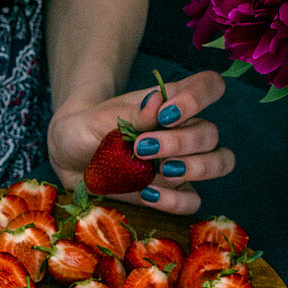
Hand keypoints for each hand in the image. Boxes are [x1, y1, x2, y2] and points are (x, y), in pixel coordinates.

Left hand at [47, 69, 234, 213]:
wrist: (69, 160)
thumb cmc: (85, 129)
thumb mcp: (98, 119)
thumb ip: (131, 114)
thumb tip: (158, 100)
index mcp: (170, 103)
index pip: (209, 86)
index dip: (201, 96)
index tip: (168, 113)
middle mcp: (183, 132)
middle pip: (211, 133)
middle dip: (182, 141)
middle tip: (142, 147)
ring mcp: (182, 164)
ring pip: (218, 163)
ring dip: (196, 167)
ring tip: (162, 170)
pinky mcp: (172, 193)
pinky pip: (193, 201)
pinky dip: (176, 200)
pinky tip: (148, 194)